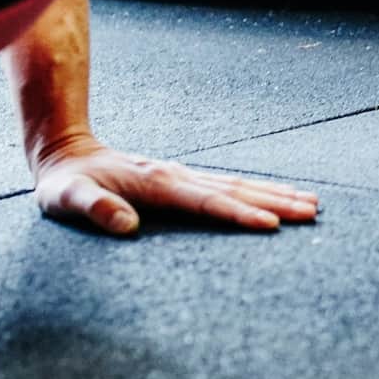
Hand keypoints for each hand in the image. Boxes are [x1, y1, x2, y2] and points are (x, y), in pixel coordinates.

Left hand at [35, 136, 320, 234]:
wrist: (66, 154)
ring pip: (239, 183)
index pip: (206, 201)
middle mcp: (177, 175)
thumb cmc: (65, 185)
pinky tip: (278, 195)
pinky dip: (259, 189)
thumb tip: (126, 224)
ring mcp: (183, 175)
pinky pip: (229, 184)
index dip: (239, 214)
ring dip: (276, 192)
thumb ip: (94, 209)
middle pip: (235, 189)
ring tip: (312, 202)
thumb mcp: (66, 198)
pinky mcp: (184, 179)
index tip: (271, 225)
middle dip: (276, 201)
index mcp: (156, 184)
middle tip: (313, 212)